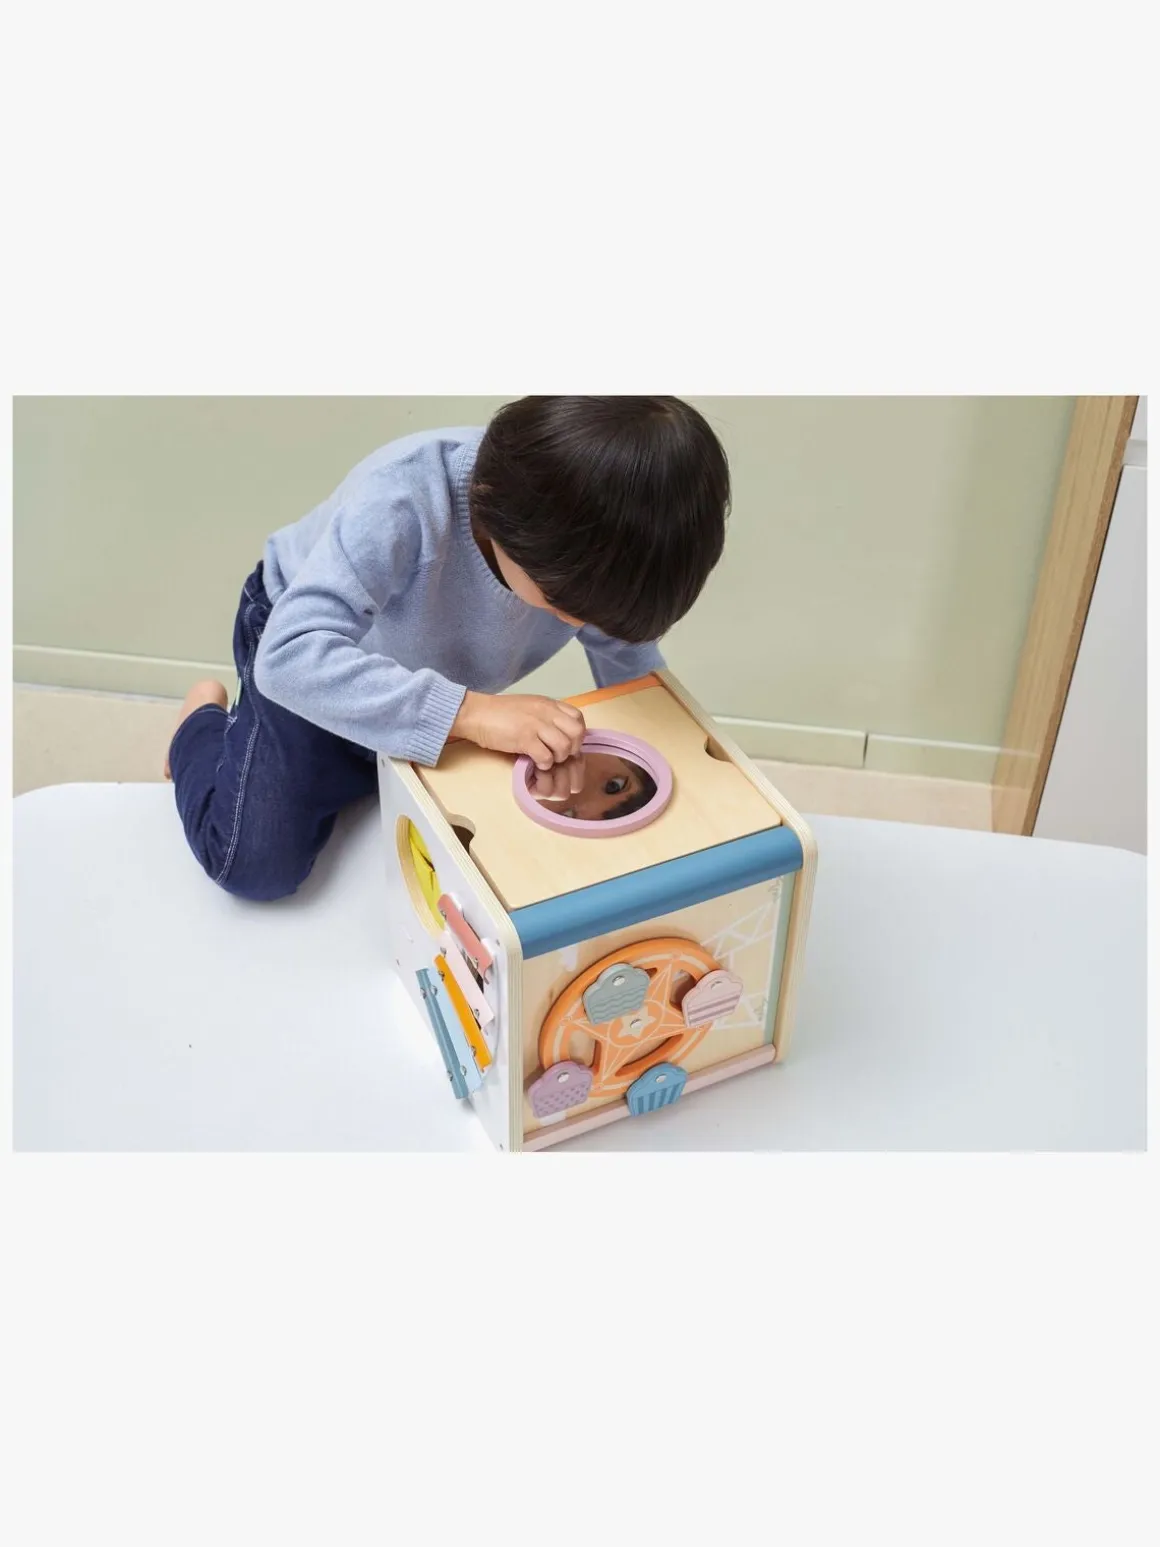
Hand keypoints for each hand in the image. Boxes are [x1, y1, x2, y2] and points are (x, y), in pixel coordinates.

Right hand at [453, 692, 585, 794]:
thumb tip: (559, 733)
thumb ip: (546, 716)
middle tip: (558, 755)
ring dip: (558, 758)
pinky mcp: (524, 739)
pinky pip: (546, 757)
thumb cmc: (499, 712)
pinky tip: (535, 763)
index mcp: (548, 704)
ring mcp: (536, 725)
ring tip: (546, 759)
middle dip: (572, 748)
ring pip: (564, 746)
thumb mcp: (529, 707)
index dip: (577, 734)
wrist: (476, 713)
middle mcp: (546, 712)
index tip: (567, 743)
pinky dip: (544, 764)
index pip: (578, 718)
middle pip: (576, 733)